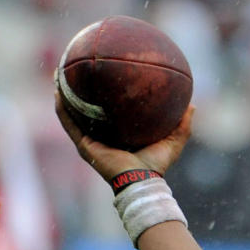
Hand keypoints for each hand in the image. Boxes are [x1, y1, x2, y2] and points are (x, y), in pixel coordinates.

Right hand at [54, 86, 193, 183]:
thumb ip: (182, 123)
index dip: (106, 94)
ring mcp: (90, 140)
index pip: (110, 111)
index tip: (106, 74)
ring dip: (64, 94)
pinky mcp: (84, 145)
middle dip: (81, 90)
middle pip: (87, 109)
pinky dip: (62, 107)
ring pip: (72, 113)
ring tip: (59, 74)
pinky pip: (68, 123)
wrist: (141, 180)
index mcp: (119, 134)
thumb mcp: (173, 140)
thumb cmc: (157, 165)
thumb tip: (192, 104)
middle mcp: (102, 135)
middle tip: (78, 68)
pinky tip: (58, 91)